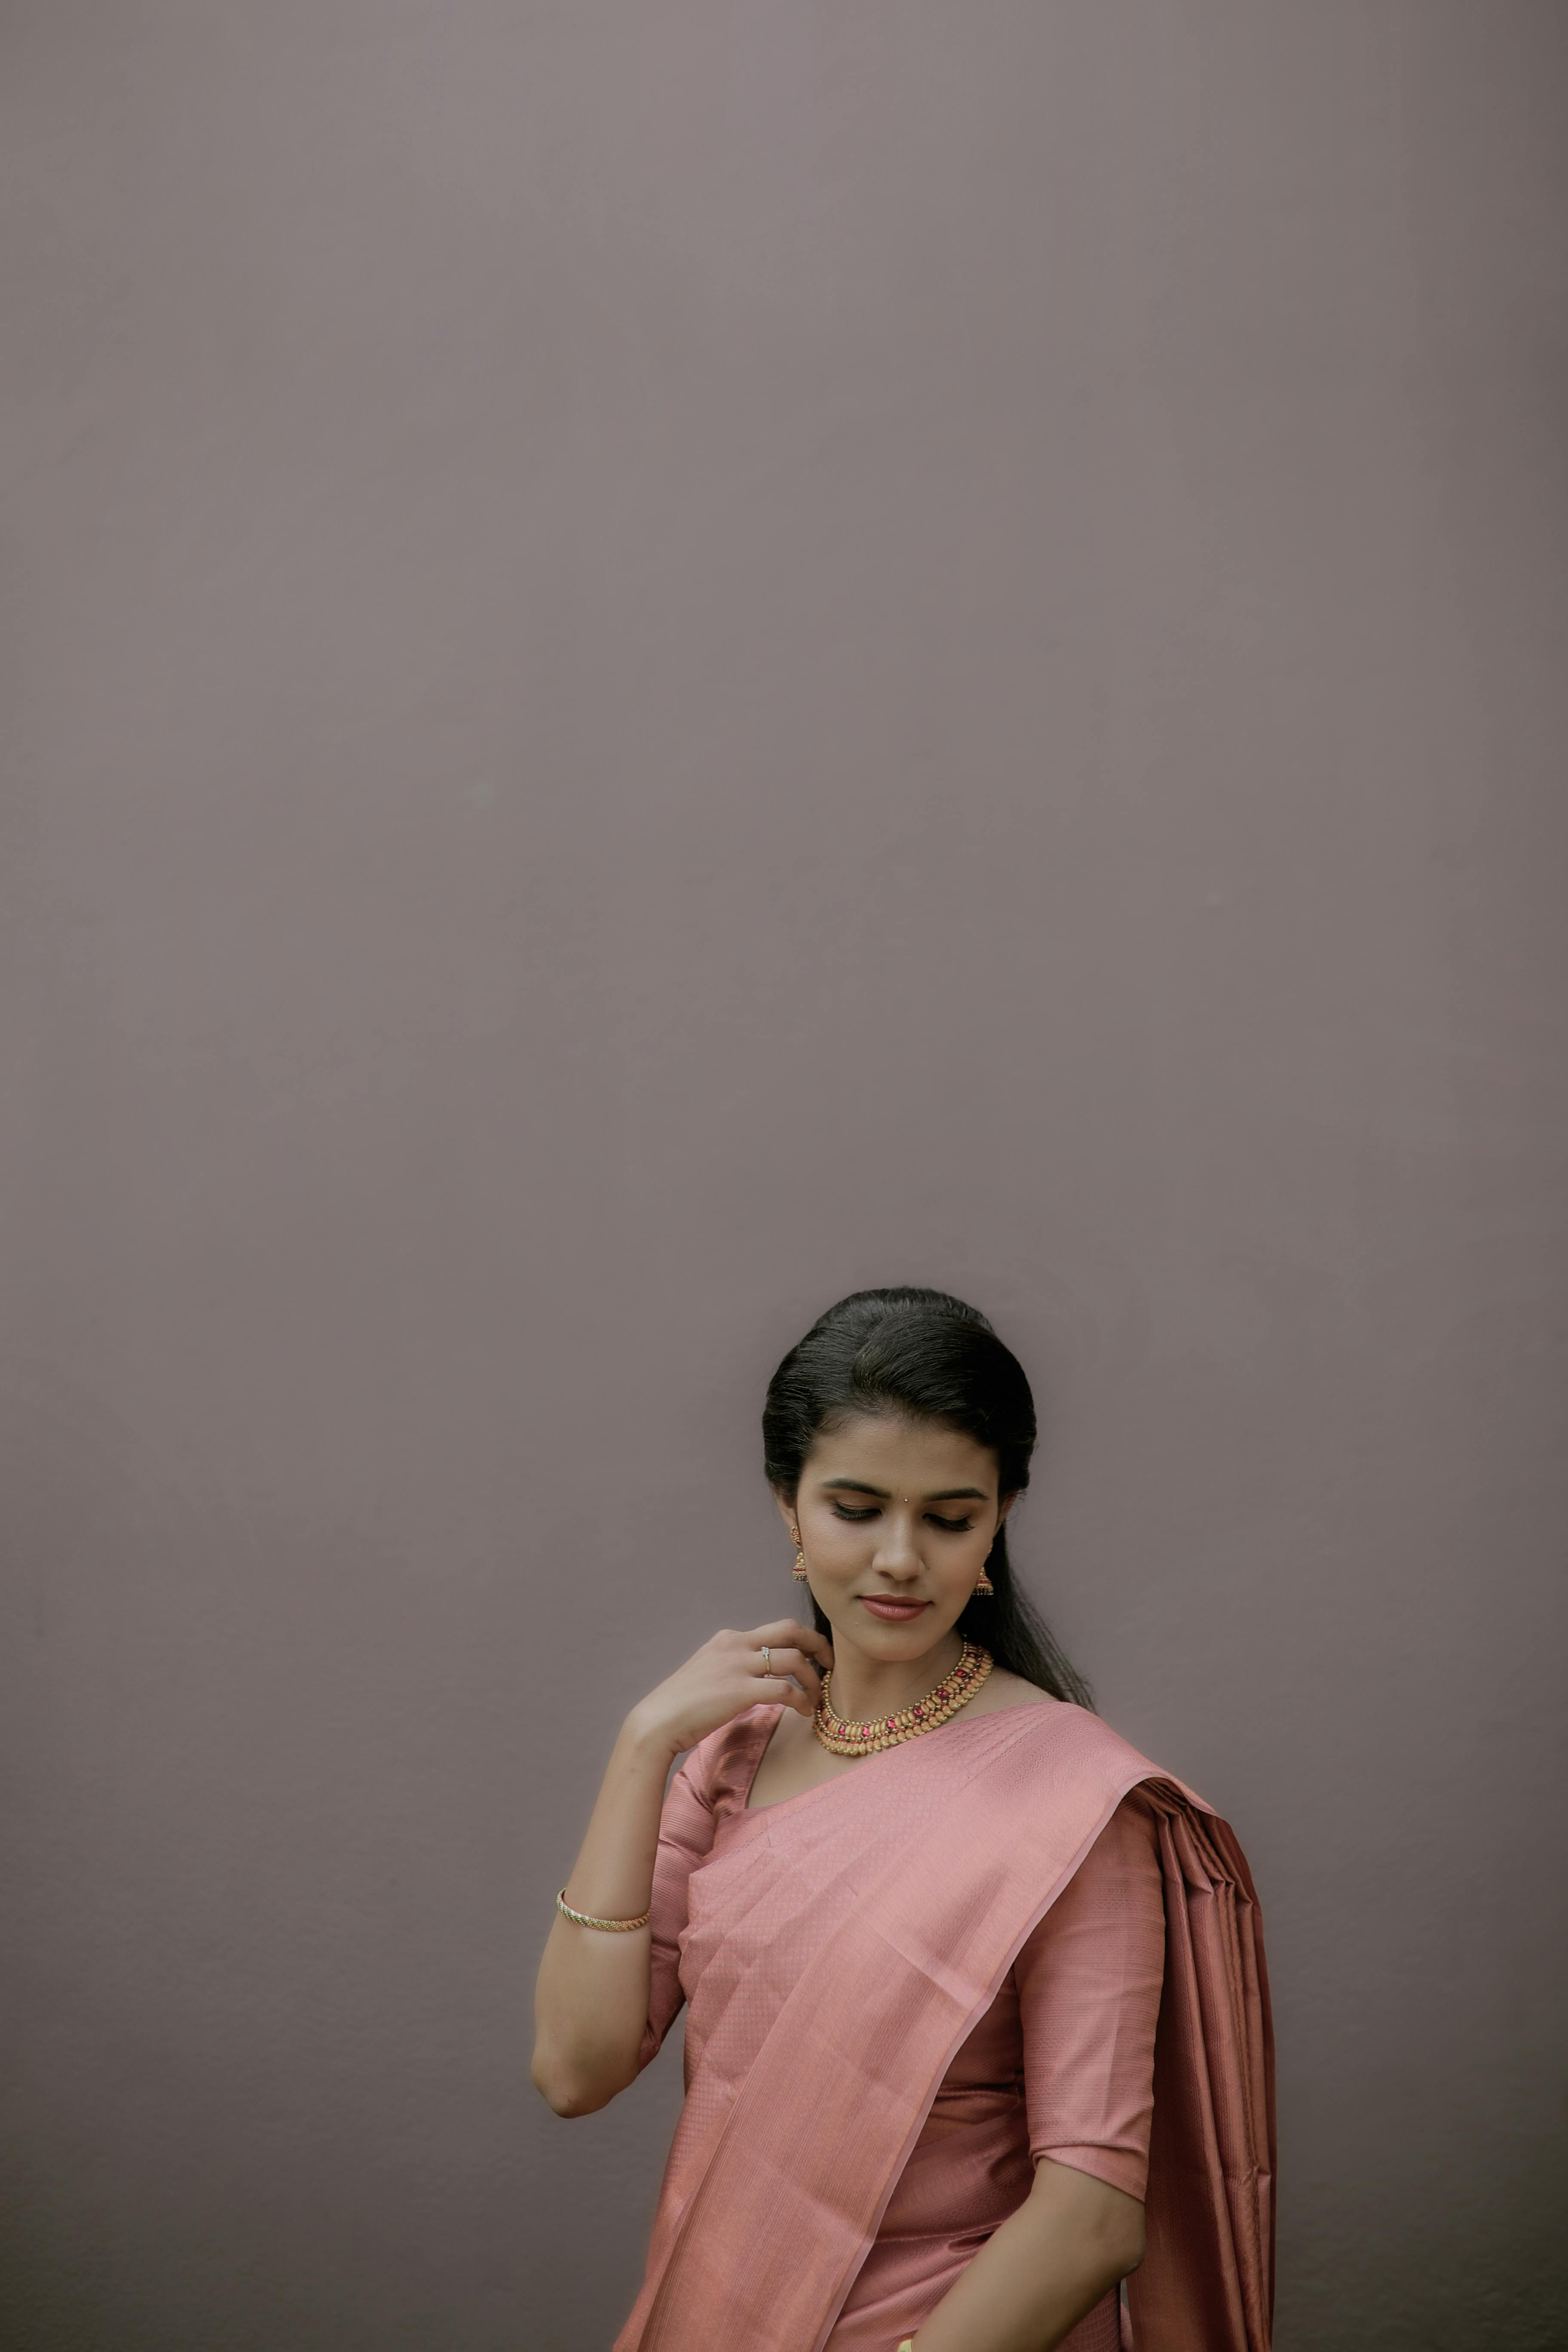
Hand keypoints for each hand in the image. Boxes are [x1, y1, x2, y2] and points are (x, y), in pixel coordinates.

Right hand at [626, 1619, 834, 1758]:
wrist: (658, 1722)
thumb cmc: (682, 1706)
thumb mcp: (709, 1673)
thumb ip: (734, 1668)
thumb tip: (759, 1678)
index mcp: (729, 1639)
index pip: (776, 1629)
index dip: (802, 1641)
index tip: (815, 1657)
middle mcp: (735, 1645)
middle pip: (791, 1629)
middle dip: (818, 1643)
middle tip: (831, 1663)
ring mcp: (737, 1665)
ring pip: (794, 1659)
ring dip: (813, 1679)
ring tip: (817, 1698)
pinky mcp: (739, 1690)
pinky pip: (785, 1688)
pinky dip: (801, 1699)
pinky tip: (804, 1711)